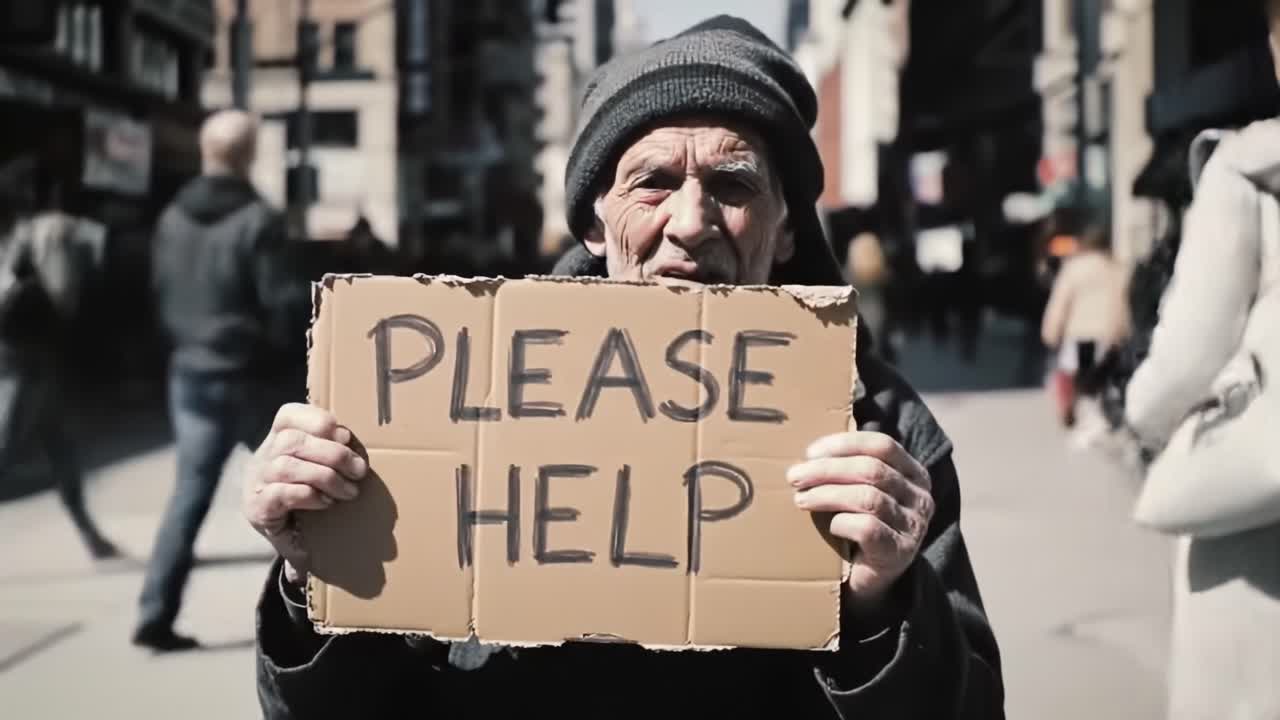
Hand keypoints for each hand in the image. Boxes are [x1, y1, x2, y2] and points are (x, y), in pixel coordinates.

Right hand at [243, 403, 368, 583]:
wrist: (287, 539)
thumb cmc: (309, 498)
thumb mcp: (320, 468)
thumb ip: (332, 451)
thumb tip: (351, 441)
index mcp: (277, 440)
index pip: (287, 416)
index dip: (318, 420)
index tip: (346, 437)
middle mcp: (262, 457)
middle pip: (291, 440)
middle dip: (333, 453)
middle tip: (359, 471)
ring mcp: (256, 482)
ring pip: (285, 466)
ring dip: (325, 477)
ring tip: (349, 491)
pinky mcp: (257, 508)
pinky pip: (280, 494)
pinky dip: (309, 496)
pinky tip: (326, 503)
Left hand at [787, 431, 934, 611]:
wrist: (870, 580)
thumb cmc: (859, 526)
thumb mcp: (861, 491)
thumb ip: (849, 469)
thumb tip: (810, 453)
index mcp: (914, 474)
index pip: (882, 446)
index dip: (844, 444)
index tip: (810, 452)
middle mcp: (920, 498)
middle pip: (871, 470)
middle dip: (827, 469)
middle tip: (795, 476)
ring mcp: (914, 526)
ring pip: (867, 498)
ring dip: (827, 494)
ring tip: (801, 499)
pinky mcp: (900, 552)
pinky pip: (867, 529)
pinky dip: (841, 523)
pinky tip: (828, 526)